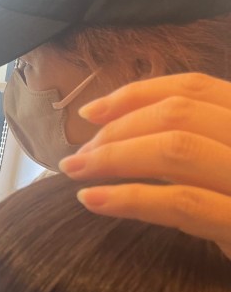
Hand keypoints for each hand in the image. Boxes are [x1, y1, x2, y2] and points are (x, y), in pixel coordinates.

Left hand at [58, 73, 230, 257]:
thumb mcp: (223, 174)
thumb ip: (196, 151)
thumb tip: (121, 137)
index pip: (196, 88)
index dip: (136, 94)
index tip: (90, 112)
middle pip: (179, 114)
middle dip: (117, 129)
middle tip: (77, 156)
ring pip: (176, 149)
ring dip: (113, 156)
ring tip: (75, 172)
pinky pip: (181, 203)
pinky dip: (128, 198)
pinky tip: (91, 200)